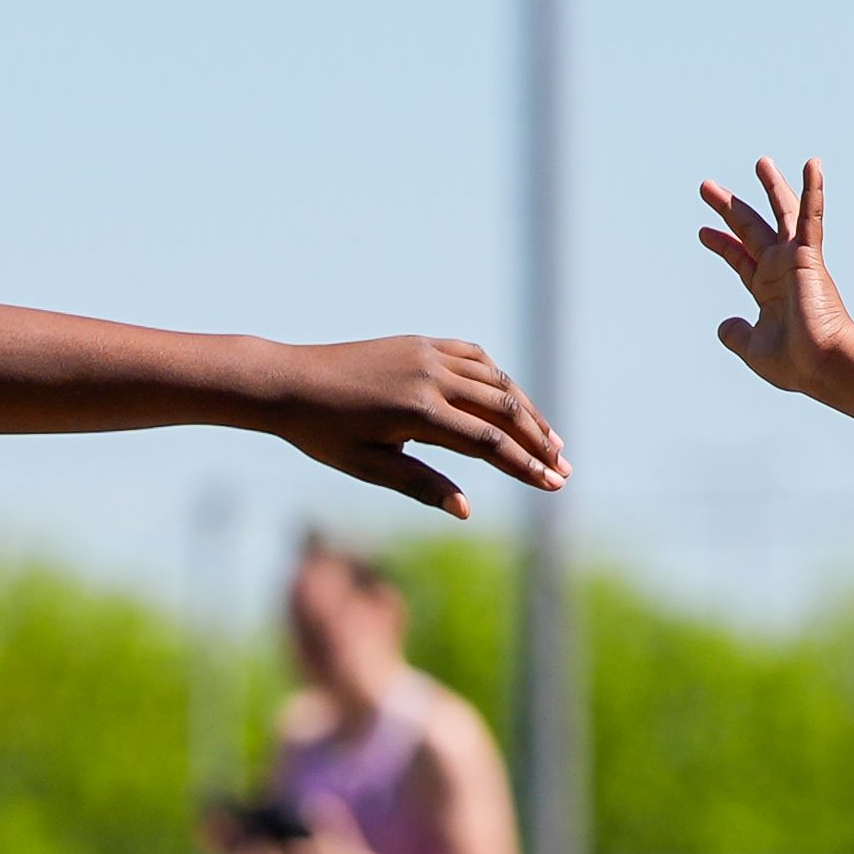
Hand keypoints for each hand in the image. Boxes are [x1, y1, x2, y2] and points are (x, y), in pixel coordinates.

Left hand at [262, 336, 566, 517]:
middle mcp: (429, 376)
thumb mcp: (368, 466)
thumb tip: (465, 510)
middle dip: (538, 442)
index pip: (488, 443)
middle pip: (504, 410)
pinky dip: (500, 379)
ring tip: (550, 440)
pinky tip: (513, 401)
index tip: (552, 486)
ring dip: (527, 410)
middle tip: (564, 470)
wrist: (288, 381)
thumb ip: (420, 483)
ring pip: (496, 381)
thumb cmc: (322, 433)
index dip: (525, 465)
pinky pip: (474, 357)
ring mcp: (427, 354)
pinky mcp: (421, 343)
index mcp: (417, 413)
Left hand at [697, 157, 853, 401]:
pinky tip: (812, 164)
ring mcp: (796, 260)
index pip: (740, 258)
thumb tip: (724, 326)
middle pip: (751, 229)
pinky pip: (811, 217)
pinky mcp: (809, 256)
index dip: (722, 244)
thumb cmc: (795, 361)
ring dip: (771, 187)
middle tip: (706, 186)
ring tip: (760, 162)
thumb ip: (737, 335)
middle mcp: (781, 270)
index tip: (702, 232)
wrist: (821, 363)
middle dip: (729, 207)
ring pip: (782, 214)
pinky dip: (813, 191)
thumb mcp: (753, 349)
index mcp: (768, 290)